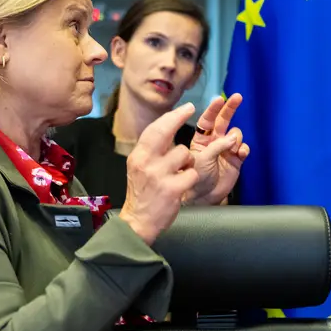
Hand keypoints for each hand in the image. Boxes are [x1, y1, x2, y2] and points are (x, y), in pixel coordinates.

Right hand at [119, 103, 201, 244]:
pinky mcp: (172, 188)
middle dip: (180, 118)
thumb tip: (167, 128)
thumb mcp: (139, 168)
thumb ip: (151, 151)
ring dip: (188, 162)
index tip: (187, 107)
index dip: (172, 116)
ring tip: (180, 173)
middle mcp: (146, 162)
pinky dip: (191, 178)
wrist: (138, 222)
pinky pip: (192, 173)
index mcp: (138, 156)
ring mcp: (159, 175)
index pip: (154, 129)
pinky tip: (183, 185)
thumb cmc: (142, 194)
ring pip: (185, 154)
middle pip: (166, 132)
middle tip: (193, 109)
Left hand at [186, 93, 250, 204]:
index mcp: (201, 139)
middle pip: (223, 120)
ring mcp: (226, 149)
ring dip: (236, 137)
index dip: (213, 109)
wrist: (205, 197)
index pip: (207, 120)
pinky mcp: (236, 159)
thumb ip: (217, 146)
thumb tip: (233, 137)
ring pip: (236, 134)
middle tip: (237, 97)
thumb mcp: (202, 159)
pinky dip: (243, 148)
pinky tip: (240, 154)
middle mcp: (214, 141)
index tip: (219, 99)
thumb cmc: (196, 178)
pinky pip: (243, 148)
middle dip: (230, 108)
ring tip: (233, 148)